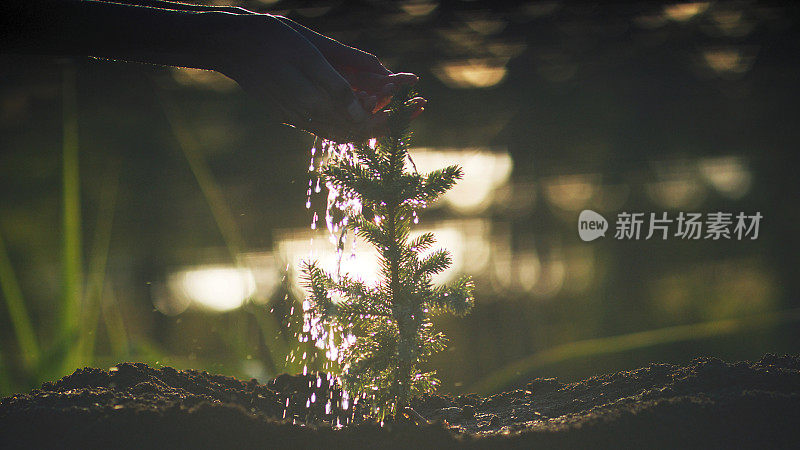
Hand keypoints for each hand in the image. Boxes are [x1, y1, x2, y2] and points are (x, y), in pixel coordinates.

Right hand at [213, 14, 423, 140]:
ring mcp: (296, 118)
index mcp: (313, 104)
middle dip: (389, 120)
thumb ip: (339, 82)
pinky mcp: (289, 114)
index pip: (360, 123)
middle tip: (417, 106)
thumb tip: (367, 105)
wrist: (230, 43)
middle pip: (356, 131)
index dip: (389, 117)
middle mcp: (307, 117)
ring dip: (371, 122)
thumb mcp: (310, 54)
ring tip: (395, 111)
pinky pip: (326, 124)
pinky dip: (348, 120)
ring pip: (342, 130)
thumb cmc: (270, 40)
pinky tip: (362, 112)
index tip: (411, 107)